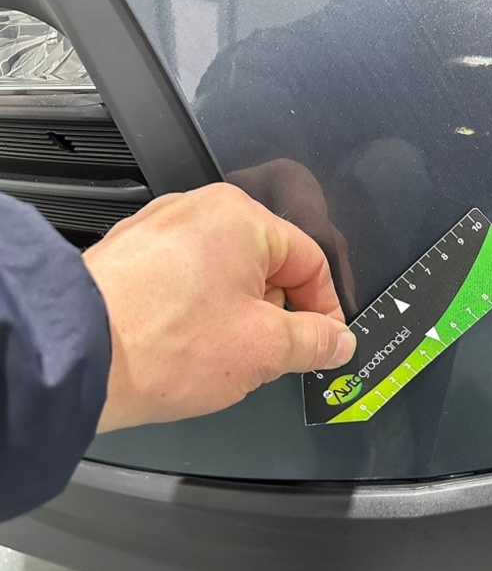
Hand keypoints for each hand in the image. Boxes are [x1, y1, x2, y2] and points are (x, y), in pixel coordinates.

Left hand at [83, 183, 356, 432]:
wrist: (76, 358)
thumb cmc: (161, 344)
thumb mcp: (265, 349)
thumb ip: (315, 342)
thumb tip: (337, 341)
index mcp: (240, 218)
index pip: (311, 261)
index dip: (326, 309)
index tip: (327, 342)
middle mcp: (198, 212)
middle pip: (268, 267)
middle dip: (279, 316)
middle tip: (277, 358)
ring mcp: (159, 232)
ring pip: (227, 278)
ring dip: (239, 319)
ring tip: (224, 358)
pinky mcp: (133, 259)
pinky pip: (188, 284)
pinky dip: (200, 316)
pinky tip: (191, 349)